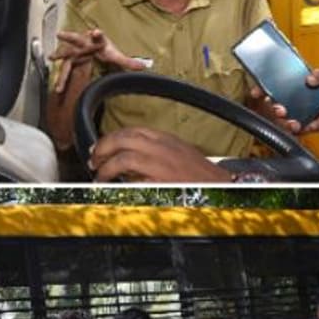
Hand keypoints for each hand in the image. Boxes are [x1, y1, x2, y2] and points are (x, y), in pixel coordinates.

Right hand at [52, 29, 147, 92]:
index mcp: (97, 41)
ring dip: (59, 55)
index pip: (99, 37)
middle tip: (62, 33)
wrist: (93, 47)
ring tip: (51, 57)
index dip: (97, 35)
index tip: (96, 32)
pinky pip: (65, 68)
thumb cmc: (103, 49)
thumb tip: (144, 66)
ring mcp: (76, 51)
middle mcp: (85, 43)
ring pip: (67, 53)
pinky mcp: (71, 59)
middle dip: (70, 36)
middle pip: (77, 39)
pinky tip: (58, 86)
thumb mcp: (116, 56)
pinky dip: (61, 77)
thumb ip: (129, 62)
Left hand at [89, 127, 230, 181]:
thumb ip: (155, 152)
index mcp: (167, 139)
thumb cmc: (202, 176)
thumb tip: (128, 158)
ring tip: (99, 175)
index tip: (99, 147)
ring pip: (125, 154)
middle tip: (93, 160)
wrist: (225, 188)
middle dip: (103, 147)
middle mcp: (164, 147)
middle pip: (124, 138)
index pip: (132, 130)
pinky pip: (134, 174)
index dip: (110, 138)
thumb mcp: (178, 155)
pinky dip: (118, 177)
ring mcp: (163, 163)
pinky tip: (113, 186)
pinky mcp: (162, 179)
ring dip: (106, 165)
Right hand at [249, 68, 318, 133]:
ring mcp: (298, 114)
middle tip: (277, 107)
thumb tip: (310, 78)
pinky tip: (296, 125)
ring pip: (282, 120)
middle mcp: (293, 101)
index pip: (273, 88)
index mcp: (294, 88)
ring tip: (287, 118)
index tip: (257, 91)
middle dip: (271, 107)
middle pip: (274, 106)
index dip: (262, 89)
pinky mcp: (306, 125)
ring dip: (281, 120)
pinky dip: (293, 128)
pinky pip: (295, 130)